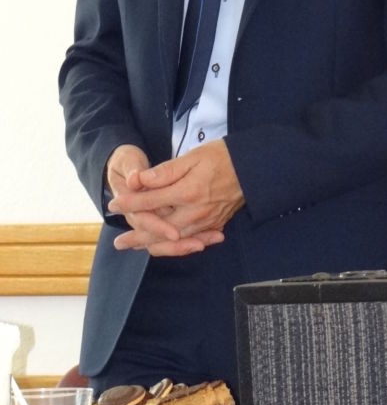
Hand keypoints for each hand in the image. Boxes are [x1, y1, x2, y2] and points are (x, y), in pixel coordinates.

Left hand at [109, 140, 243, 256]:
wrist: (255, 167)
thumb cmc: (223, 157)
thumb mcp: (192, 157)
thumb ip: (165, 171)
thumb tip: (140, 180)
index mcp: (187, 192)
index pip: (150, 201)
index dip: (130, 202)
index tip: (114, 203)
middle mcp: (195, 212)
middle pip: (159, 230)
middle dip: (137, 237)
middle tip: (119, 243)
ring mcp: (206, 221)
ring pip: (174, 241)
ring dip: (153, 245)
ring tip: (137, 248)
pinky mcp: (215, 224)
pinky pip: (191, 241)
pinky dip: (176, 247)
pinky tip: (166, 247)